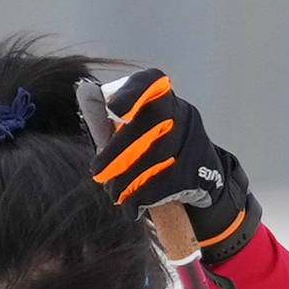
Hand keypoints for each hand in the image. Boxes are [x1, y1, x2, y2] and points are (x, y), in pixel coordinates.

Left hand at [88, 67, 257, 267]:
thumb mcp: (140, 130)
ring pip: (156, 156)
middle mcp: (183, 112)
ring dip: (127, 179)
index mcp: (164, 97)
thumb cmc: (157, 150)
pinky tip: (130, 206)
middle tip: (96, 172)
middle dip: (118, 150)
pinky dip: (143, 196)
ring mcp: (194, 139)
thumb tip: (85, 98)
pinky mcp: (199, 168)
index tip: (112, 110)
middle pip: (150, 122)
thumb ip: (114, 121)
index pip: (151, 82)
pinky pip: (166, 182)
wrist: (203, 179)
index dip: (131, 93)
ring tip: (112, 193)